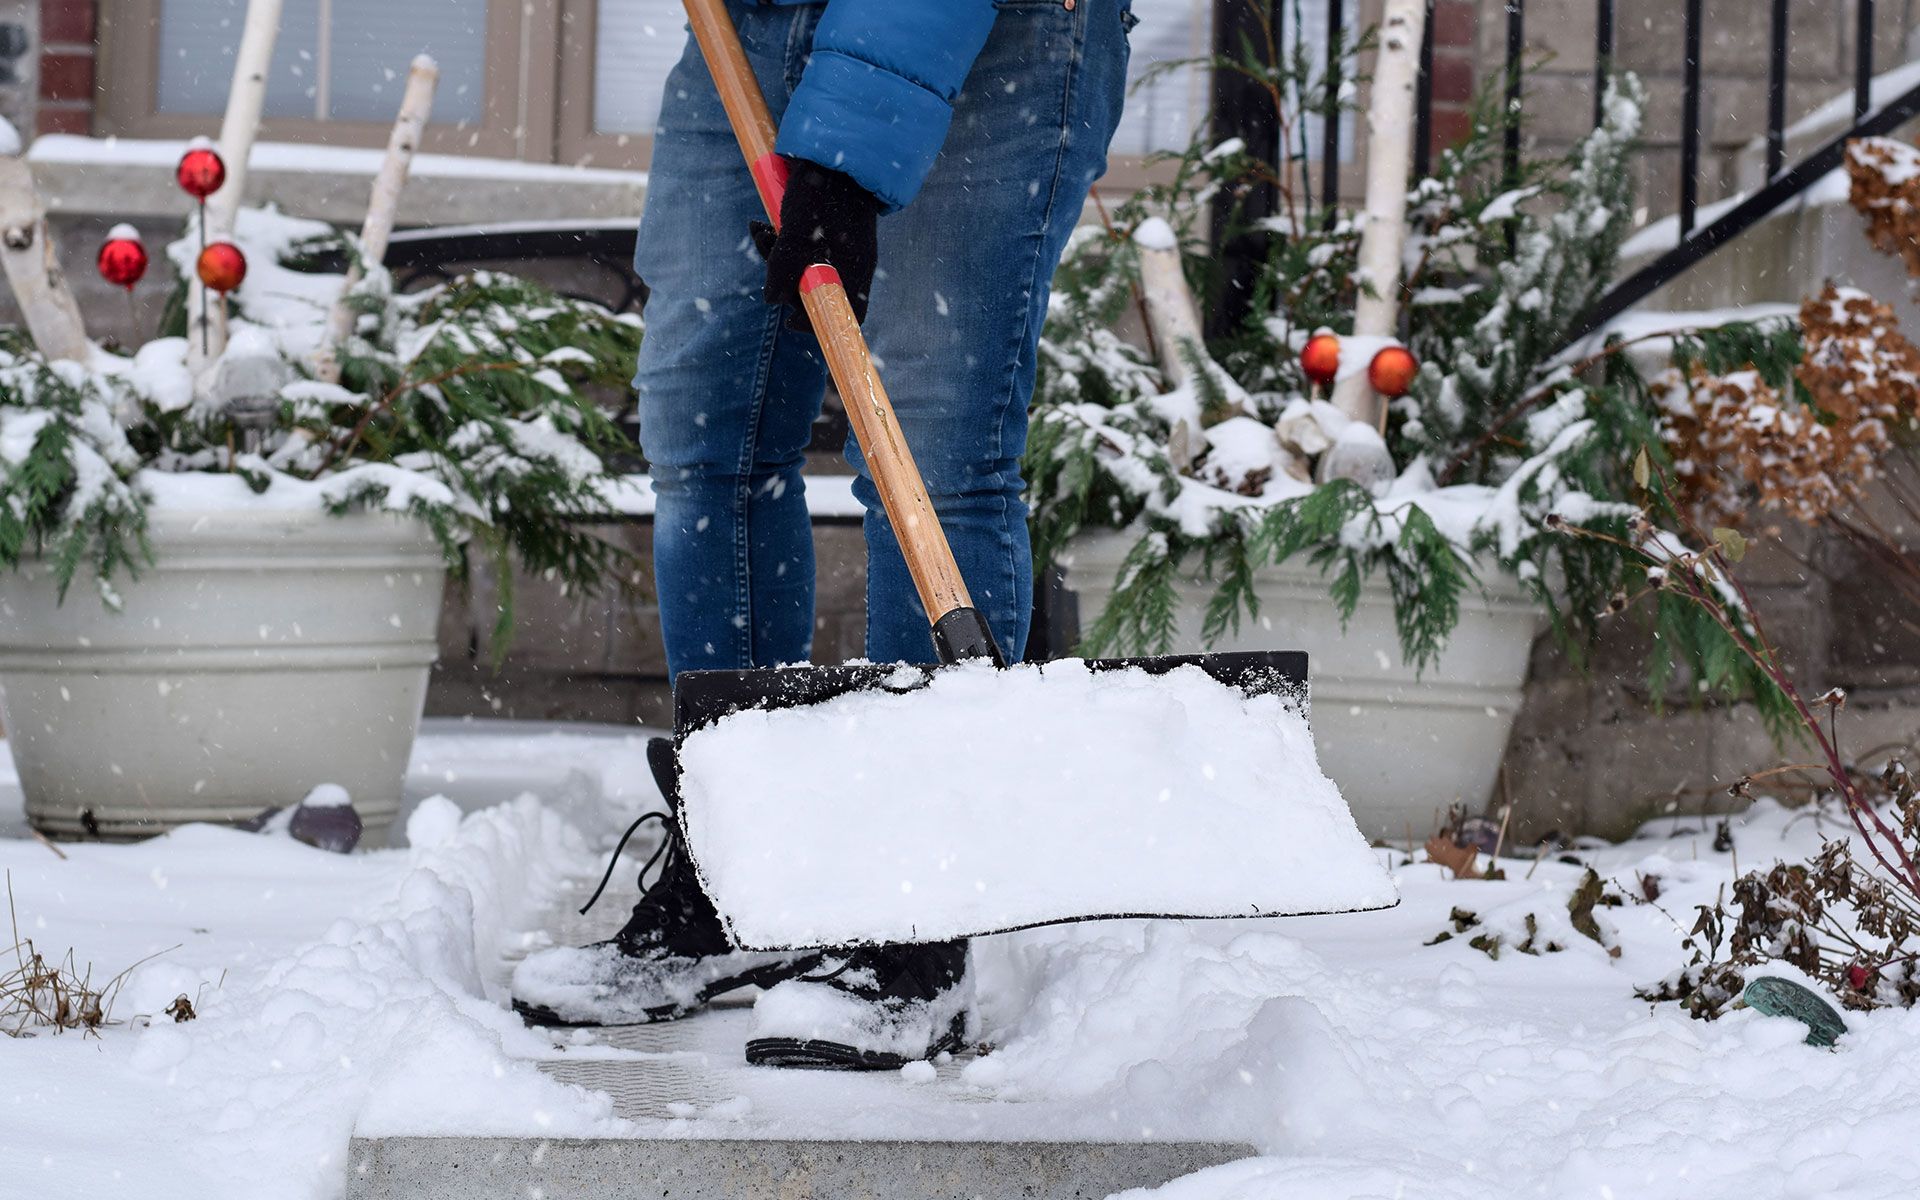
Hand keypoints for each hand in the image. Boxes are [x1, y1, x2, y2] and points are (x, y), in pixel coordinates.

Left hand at [749, 158, 880, 331]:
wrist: (832, 150)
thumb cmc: (819, 192)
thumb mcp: (795, 234)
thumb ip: (783, 270)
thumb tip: (772, 300)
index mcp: (854, 271)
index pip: (846, 314)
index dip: (818, 322)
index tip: (790, 320)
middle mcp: (850, 263)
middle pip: (816, 291)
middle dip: (784, 280)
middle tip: (768, 252)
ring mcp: (839, 247)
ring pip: (803, 269)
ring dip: (775, 257)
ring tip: (762, 231)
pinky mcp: (826, 230)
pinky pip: (800, 249)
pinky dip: (780, 242)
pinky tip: (762, 225)